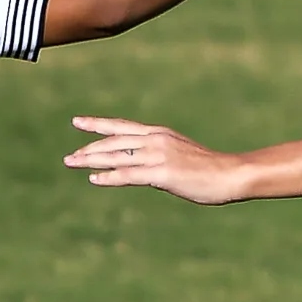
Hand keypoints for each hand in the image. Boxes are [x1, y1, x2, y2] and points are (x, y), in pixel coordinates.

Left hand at [65, 117, 252, 204]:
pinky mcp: (162, 174)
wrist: (231, 174)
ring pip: (116, 156)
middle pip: (113, 142)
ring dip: (91, 161)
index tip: (77, 122)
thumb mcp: (182, 155)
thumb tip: (146, 167)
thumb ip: (161, 156)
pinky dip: (109, 177)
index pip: (122, 127)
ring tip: (72, 163)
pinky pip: (129, 175)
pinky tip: (94, 179)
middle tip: (69, 158)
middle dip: (89, 149)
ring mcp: (158, 156)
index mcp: (160, 133)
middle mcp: (155, 140)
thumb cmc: (210, 168)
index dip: (98, 124)